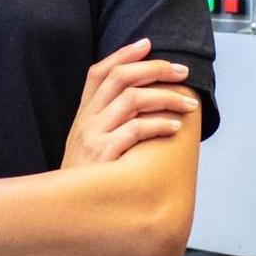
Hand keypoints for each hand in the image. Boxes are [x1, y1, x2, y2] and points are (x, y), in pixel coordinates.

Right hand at [62, 38, 198, 169]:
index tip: (147, 44)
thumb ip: (106, 122)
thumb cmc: (85, 179)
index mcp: (83, 114)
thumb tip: (143, 103)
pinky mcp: (104, 154)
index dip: (123, 54)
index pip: (99, 72)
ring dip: (166, 97)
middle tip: (181, 72)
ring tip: (188, 104)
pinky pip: (135, 130)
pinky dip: (158, 124)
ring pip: (132, 99)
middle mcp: (86, 120)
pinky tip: (173, 127)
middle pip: (120, 78)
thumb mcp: (87, 144)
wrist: (66, 211)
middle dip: (155, 69)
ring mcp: (93, 135)